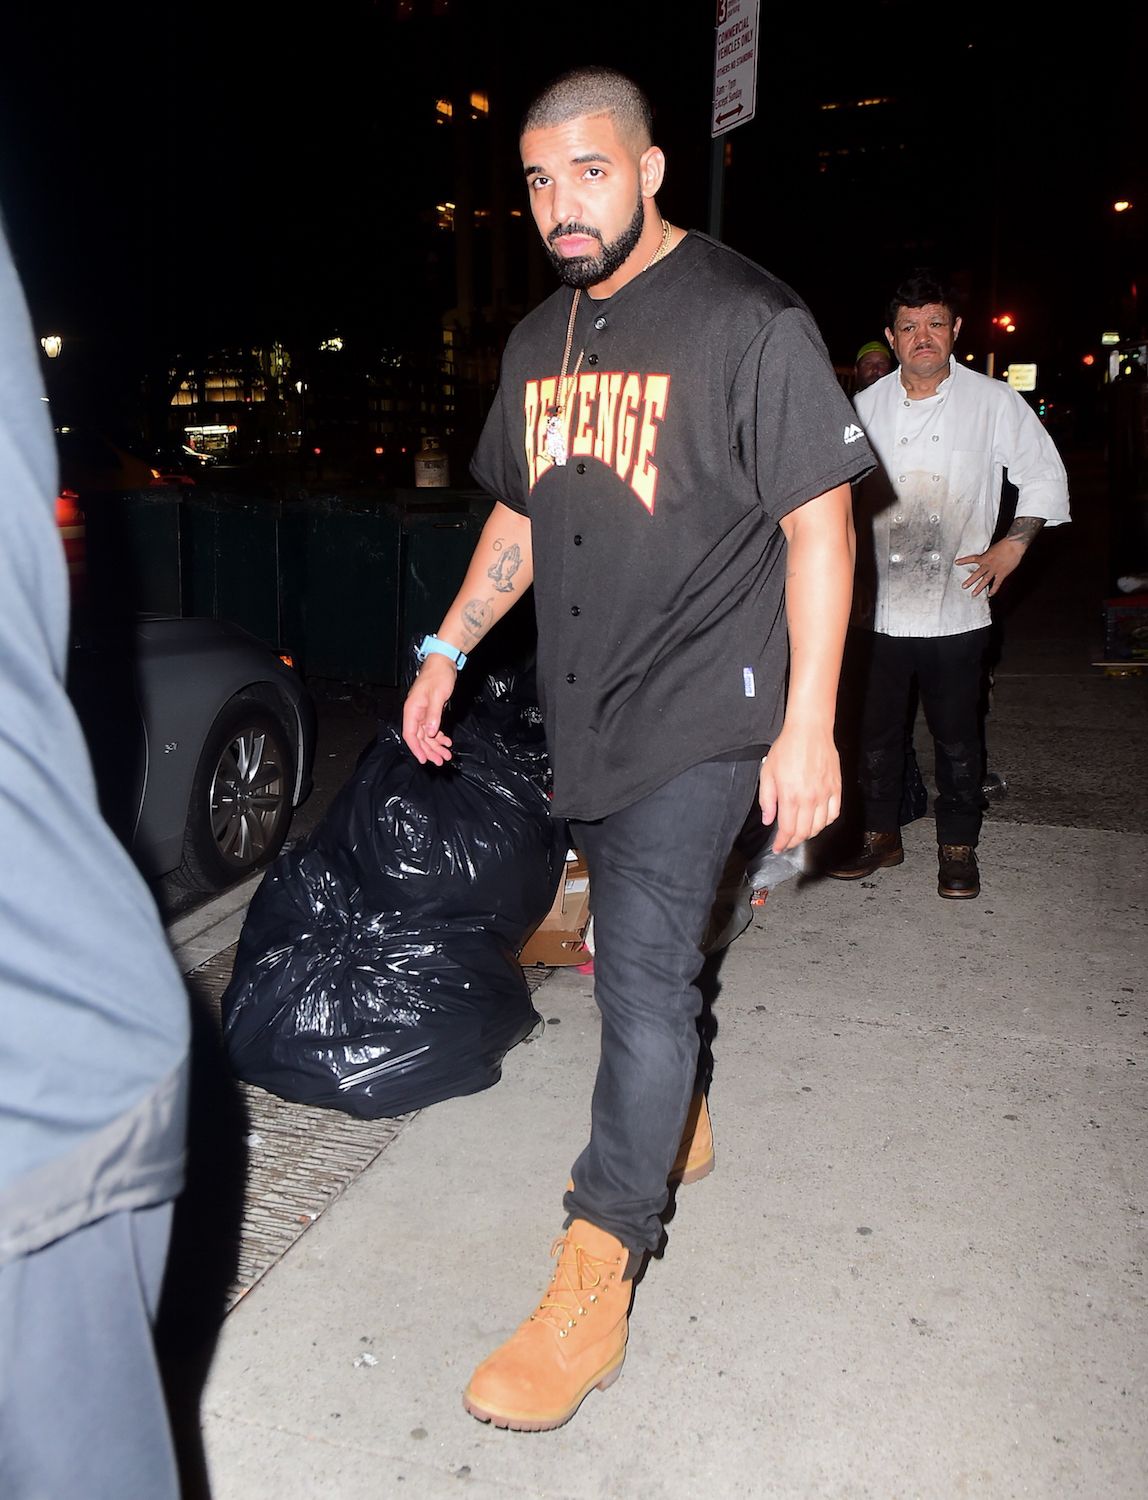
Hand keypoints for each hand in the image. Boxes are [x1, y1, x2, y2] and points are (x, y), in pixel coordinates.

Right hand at [401, 656, 456, 764]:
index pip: (410, 734)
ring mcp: (421, 712)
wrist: (443, 662)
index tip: (425, 760)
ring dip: (436, 746)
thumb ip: (433, 715)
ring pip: (426, 735)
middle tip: (442, 761)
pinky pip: (431, 728)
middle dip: (430, 750)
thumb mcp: (438, 695)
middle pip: (419, 738)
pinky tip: (447, 741)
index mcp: (412, 709)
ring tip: (447, 755)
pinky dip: (439, 736)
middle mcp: (414, 713)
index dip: (416, 749)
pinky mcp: (429, 711)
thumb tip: (431, 733)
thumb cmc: (439, 676)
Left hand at [758, 726, 840, 852]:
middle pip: (804, 832)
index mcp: (790, 796)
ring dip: (809, 834)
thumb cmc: (787, 748)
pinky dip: (825, 823)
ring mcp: (825, 794)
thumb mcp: (767, 772)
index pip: (788, 830)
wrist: (809, 731)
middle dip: (793, 841)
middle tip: (787, 842)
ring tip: (801, 833)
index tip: (778, 848)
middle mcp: (809, 799)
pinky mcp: (836, 788)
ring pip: (820, 826)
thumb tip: (769, 820)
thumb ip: (767, 800)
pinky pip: (834, 814)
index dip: (782, 843)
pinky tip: (818, 821)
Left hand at [955, 538, 1025, 597]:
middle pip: (977, 574)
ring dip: (979, 588)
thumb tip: (986, 558)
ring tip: (973, 594)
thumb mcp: (993, 549)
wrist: (1014, 545)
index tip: (956, 562)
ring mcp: (995, 569)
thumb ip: (988, 555)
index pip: (972, 558)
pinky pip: (997, 583)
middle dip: (970, 580)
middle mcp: (988, 564)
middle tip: (963, 586)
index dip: (964, 561)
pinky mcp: (1002, 573)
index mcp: (985, 557)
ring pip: (985, 580)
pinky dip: (993, 589)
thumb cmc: (1005, 544)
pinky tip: (990, 594)